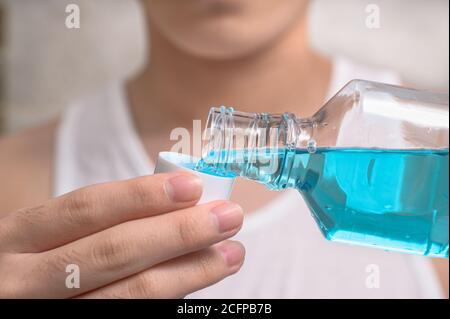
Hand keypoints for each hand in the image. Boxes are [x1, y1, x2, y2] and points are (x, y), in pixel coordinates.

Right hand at [0, 172, 244, 297]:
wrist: (0, 304)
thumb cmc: (32, 263)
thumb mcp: (41, 236)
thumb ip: (93, 224)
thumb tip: (174, 206)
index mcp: (18, 237)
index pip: (87, 209)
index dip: (143, 196)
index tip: (193, 185)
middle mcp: (24, 281)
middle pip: (114, 252)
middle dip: (179, 233)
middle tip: (228, 217)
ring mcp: (47, 315)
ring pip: (129, 295)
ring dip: (189, 273)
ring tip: (230, 254)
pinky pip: (130, 317)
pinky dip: (169, 299)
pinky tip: (196, 283)